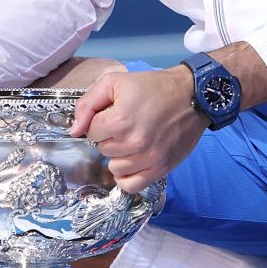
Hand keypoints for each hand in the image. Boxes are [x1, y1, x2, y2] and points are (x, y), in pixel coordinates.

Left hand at [70, 66, 206, 193]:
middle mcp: (134, 142)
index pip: (92, 133)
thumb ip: (87, 104)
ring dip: (119, 155)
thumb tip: (74, 131)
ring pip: (115, 168)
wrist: (192, 95)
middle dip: (110, 137)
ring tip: (132, 140)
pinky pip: (131, 185)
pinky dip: (126, 177)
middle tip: (127, 124)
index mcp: (119, 120)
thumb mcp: (114, 82)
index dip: (100, 122)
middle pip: (103, 150)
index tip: (114, 114)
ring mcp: (149, 158)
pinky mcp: (161, 168)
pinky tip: (131, 162)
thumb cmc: (152, 87)